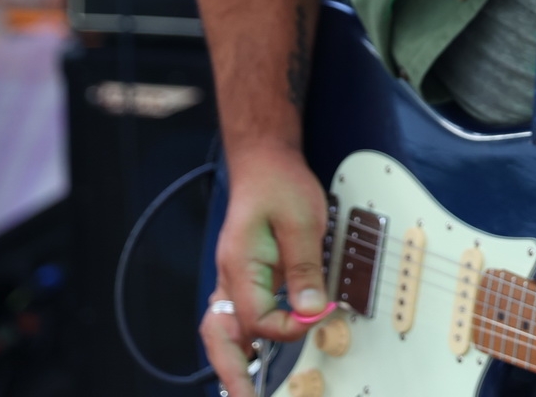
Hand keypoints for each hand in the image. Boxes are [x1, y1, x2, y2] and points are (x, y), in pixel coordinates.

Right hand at [199, 144, 330, 395]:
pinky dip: (242, 342)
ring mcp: (232, 278)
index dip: (288, 327)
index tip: (316, 315)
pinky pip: (235, 317)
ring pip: (221, 331)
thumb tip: (313, 308)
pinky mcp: (243, 277)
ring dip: (231, 362)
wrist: (264, 161)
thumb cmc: (279, 183)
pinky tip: (255, 358)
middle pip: (219, 337)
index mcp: (239, 264)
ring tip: (246, 391)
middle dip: (231, 374)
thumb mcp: (302, 220)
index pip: (257, 318)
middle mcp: (229, 276)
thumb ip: (305, 267)